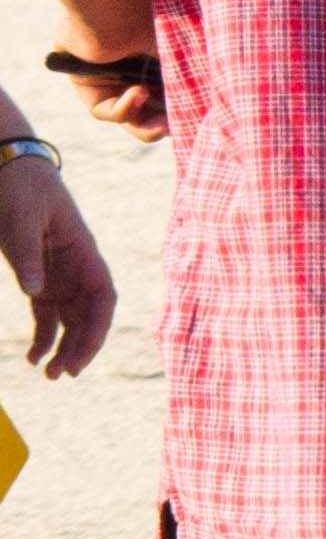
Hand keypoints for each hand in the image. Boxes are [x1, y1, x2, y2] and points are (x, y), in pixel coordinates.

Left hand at [0, 152, 110, 378]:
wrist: (7, 163)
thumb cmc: (19, 185)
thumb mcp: (20, 217)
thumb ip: (26, 255)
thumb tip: (36, 293)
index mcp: (84, 251)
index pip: (102, 298)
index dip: (96, 330)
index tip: (80, 357)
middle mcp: (77, 267)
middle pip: (89, 316)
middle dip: (80, 348)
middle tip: (61, 375)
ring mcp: (59, 273)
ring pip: (70, 320)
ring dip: (63, 348)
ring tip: (47, 375)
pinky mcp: (39, 276)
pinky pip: (47, 314)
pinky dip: (43, 336)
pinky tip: (33, 357)